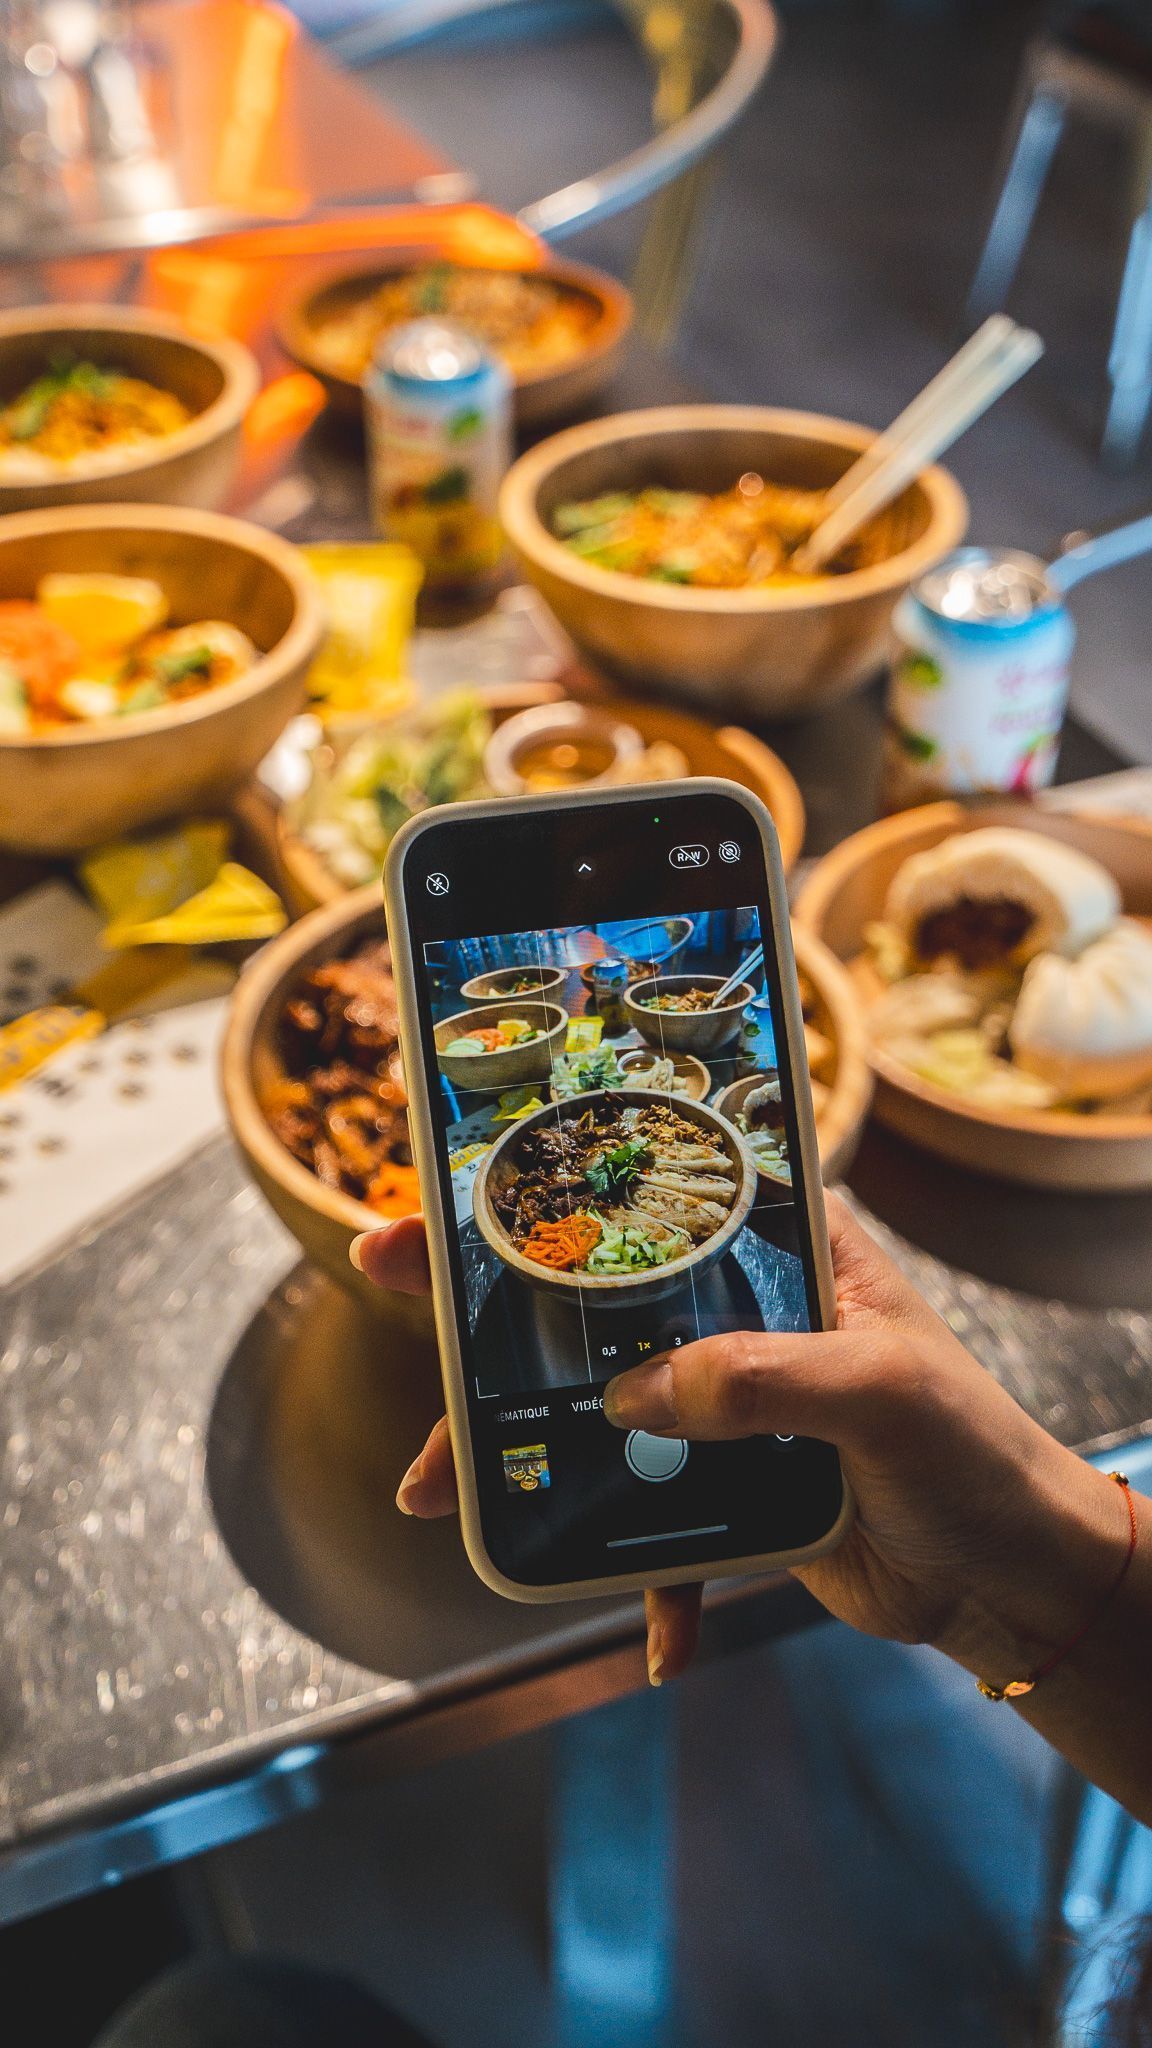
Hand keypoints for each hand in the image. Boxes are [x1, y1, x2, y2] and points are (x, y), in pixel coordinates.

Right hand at [352, 1198, 1125, 1693]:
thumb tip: (637, 1395)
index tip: (448, 1195)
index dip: (546, 1188)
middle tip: (383, 1282)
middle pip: (590, 1299)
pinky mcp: (722, 1491)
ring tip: (436, 1494)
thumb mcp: (879, 1392)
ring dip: (516, 1457)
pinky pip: (650, 1531)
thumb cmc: (972, 1453)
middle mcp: (739, 1317)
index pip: (651, 1200)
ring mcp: (723, 1405)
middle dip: (485, 1309)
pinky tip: (659, 1638)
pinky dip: (643, 1586)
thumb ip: (760, 1379)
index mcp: (784, 1254)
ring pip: (592, 1417)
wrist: (1010, 1584)